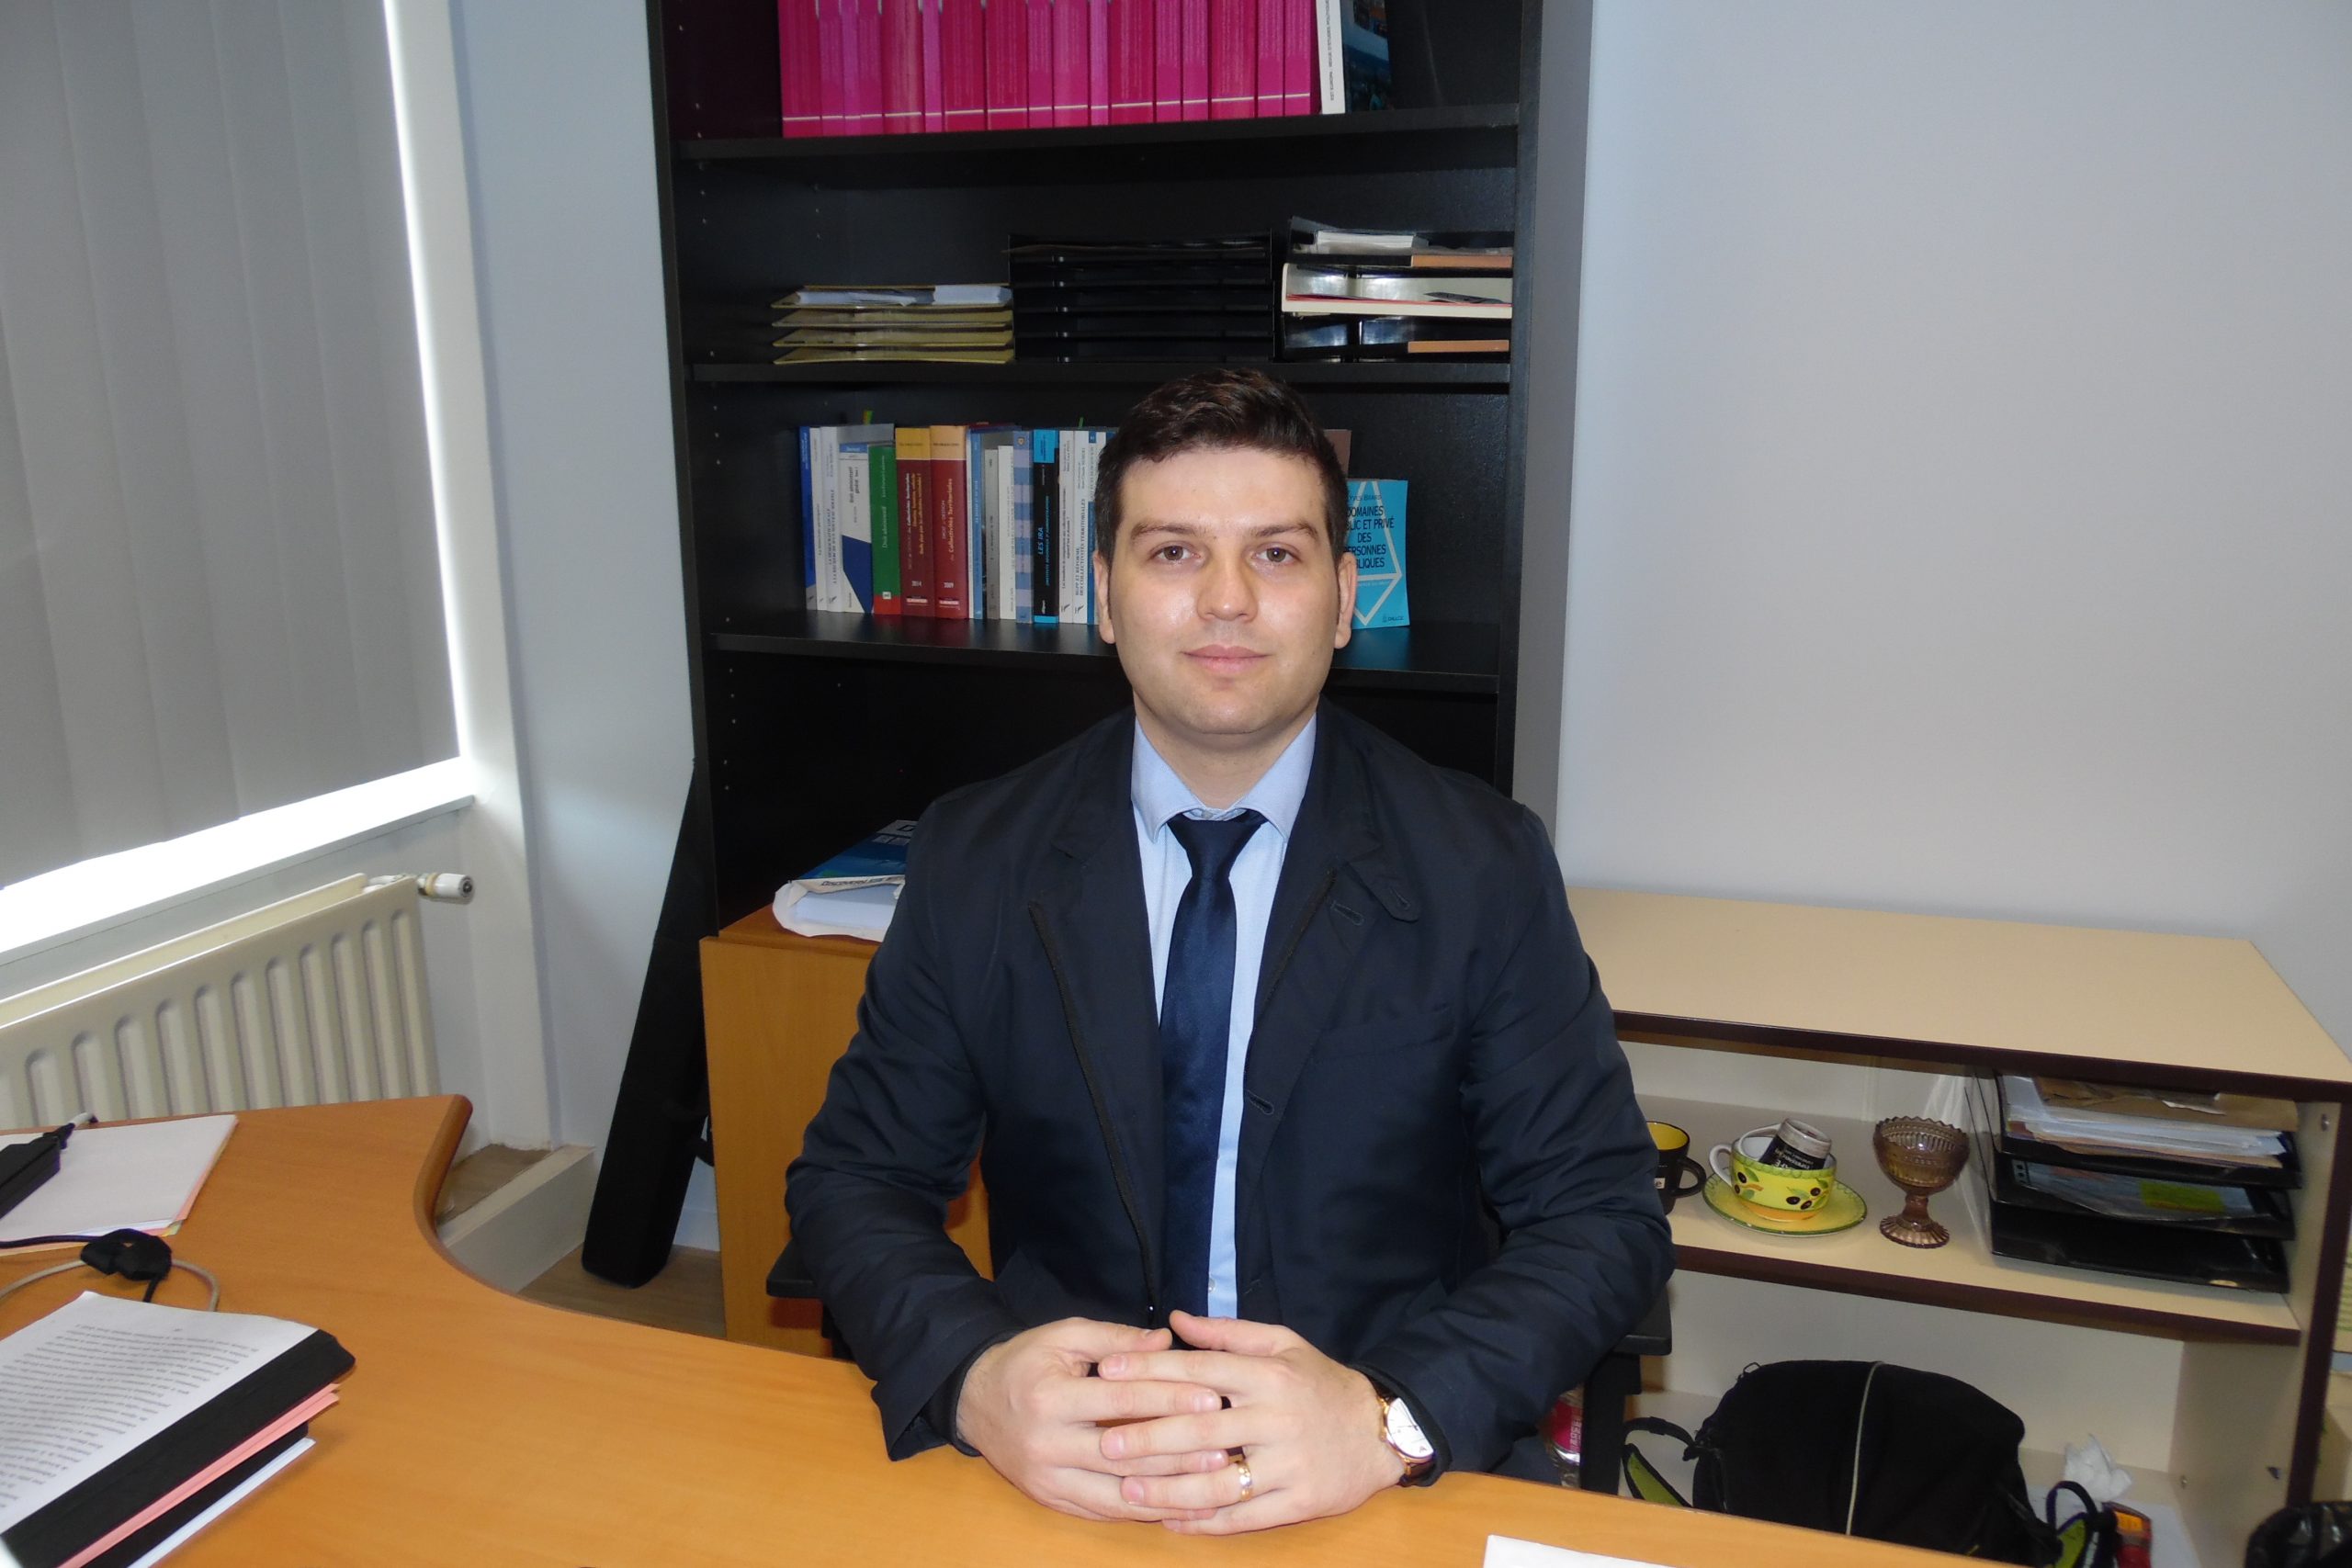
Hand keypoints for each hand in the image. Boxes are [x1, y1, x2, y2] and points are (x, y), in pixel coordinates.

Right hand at [955, 1317, 1235, 1522]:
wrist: (973, 1402)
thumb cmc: (1025, 1362)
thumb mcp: (1064, 1336)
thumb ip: (1116, 1340)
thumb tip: (1166, 1341)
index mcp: (1051, 1397)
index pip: (1120, 1401)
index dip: (1168, 1398)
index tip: (1212, 1397)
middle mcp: (1048, 1444)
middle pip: (1125, 1454)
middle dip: (1180, 1452)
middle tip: (1227, 1447)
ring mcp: (1049, 1480)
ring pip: (1119, 1492)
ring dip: (1170, 1491)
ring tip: (1213, 1483)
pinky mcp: (1052, 1501)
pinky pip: (1106, 1511)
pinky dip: (1145, 1508)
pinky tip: (1179, 1504)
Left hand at [1093, 1310, 1404, 1532]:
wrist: (1381, 1430)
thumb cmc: (1321, 1383)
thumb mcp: (1283, 1344)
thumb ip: (1227, 1333)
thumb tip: (1175, 1320)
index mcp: (1268, 1374)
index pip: (1198, 1370)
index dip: (1149, 1371)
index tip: (1106, 1374)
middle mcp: (1276, 1417)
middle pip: (1200, 1430)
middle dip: (1147, 1437)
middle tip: (1104, 1444)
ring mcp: (1288, 1463)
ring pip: (1218, 1480)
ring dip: (1168, 1489)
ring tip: (1128, 1491)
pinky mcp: (1300, 1500)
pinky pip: (1245, 1516)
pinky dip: (1206, 1522)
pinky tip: (1172, 1521)